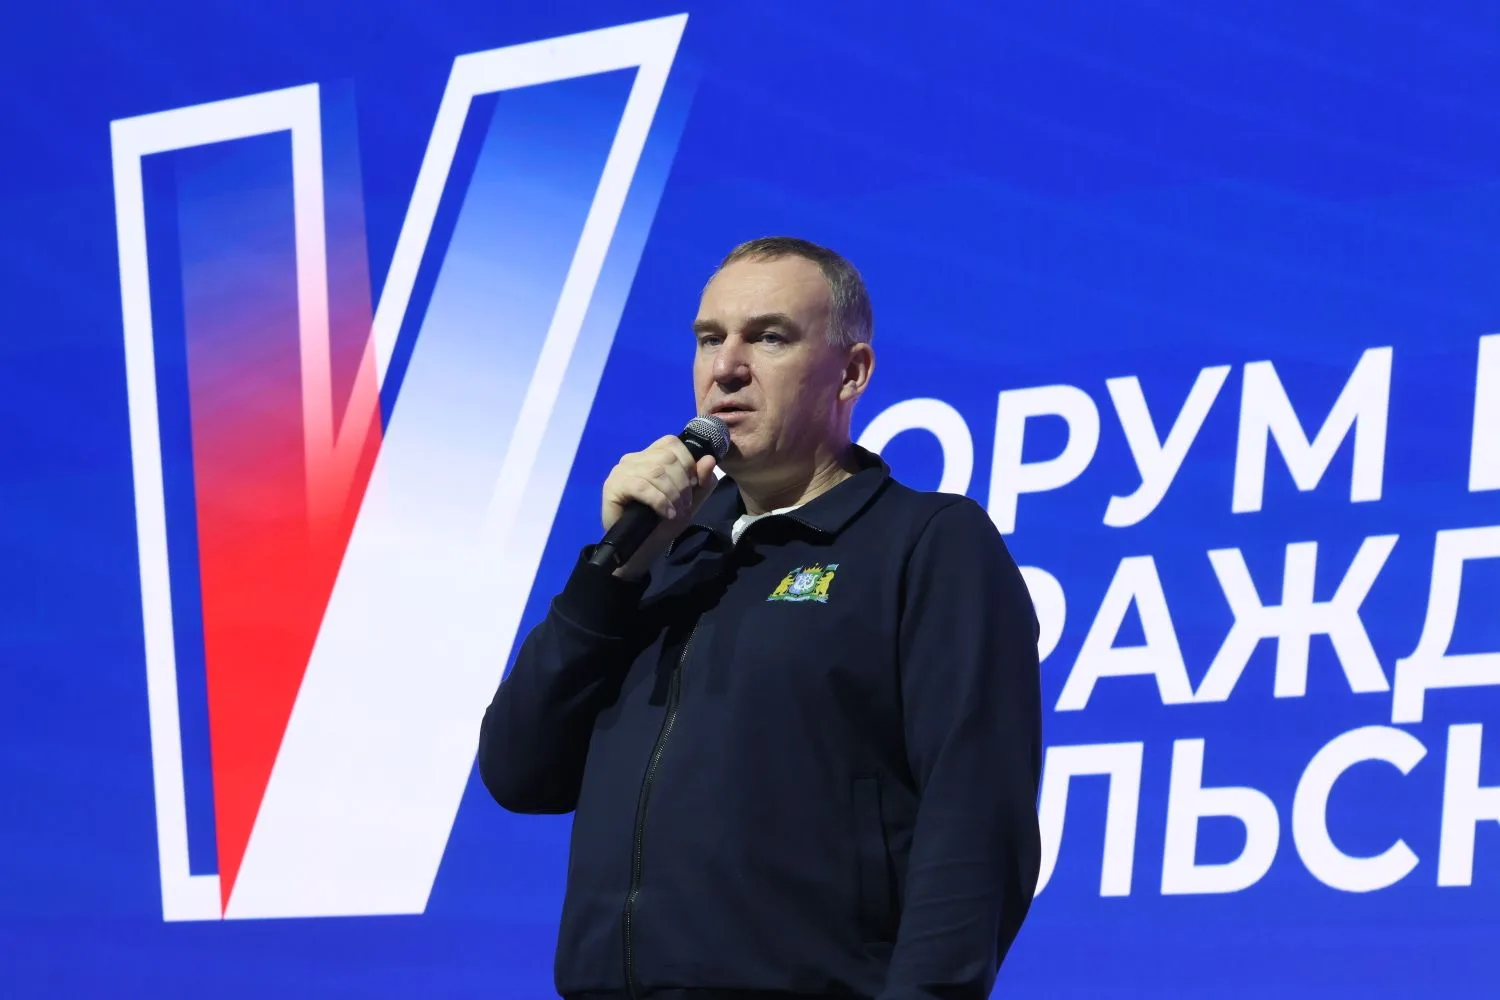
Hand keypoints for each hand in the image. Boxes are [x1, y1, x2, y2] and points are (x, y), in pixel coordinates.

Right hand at [601, 435, 718, 578]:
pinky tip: (666, 514)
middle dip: (683, 483)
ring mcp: (621, 471)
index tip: (694, 485)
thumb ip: (702, 480)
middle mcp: (634, 458)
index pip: (672, 443)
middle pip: (667, 458)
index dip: (688, 462)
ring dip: (673, 494)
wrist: (640, 550)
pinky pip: (642, 486)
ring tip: (676, 512)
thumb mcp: (690, 501)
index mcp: (650, 456)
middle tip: (685, 505)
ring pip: (656, 472)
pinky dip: (660, 501)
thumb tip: (709, 459)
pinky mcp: (613, 486)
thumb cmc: (662, 523)